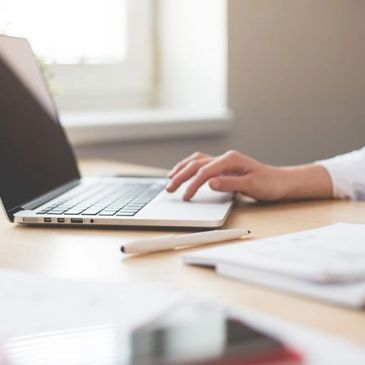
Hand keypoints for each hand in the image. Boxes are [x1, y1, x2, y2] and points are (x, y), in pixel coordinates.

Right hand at [166, 150, 287, 200]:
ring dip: (182, 169)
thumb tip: (209, 183)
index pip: (205, 172)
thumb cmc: (269, 184)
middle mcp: (226, 158)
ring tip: (170, 178)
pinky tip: (185, 172)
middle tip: (169, 188)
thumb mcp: (251, 185)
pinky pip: (202, 164)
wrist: (281, 182)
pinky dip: (191, 168)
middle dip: (180, 176)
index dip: (192, 184)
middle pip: (196, 164)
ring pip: (197, 161)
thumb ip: (229, 184)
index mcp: (231, 160)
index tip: (185, 197)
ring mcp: (225, 161)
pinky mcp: (225, 167)